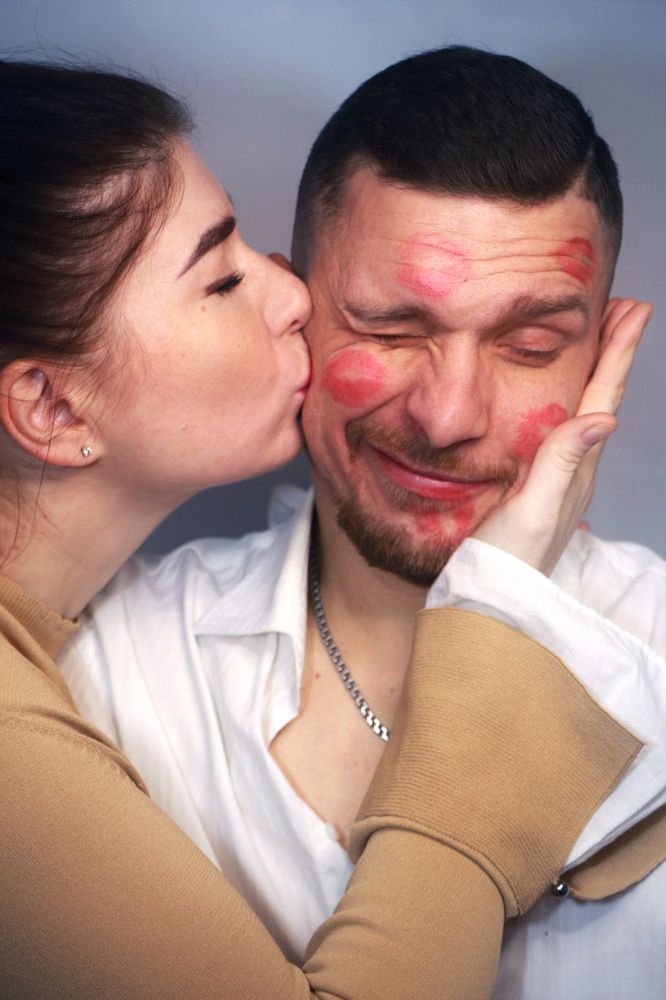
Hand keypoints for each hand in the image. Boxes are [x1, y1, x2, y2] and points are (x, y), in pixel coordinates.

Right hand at [473, 298, 652, 574]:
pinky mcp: (538, 487)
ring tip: (603, 341)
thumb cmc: (510, 557)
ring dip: (597, 373)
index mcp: (576, 467)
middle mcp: (575, 470)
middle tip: (626, 310)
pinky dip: (570, 401)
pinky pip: (563, 432)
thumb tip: (604, 419)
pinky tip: (563, 402)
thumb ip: (562, 463)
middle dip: (615, 354)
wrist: (492, 598)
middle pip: (601, 399)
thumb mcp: (534, 508)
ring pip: (584, 413)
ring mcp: (558, 479)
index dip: (619, 354)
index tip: (634, 310)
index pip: (603, 398)